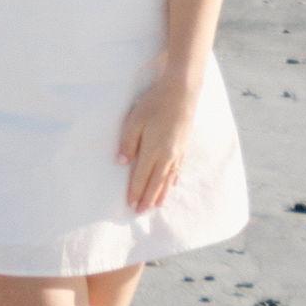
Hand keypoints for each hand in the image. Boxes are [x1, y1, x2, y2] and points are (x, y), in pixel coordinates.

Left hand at [117, 73, 199, 211]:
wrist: (181, 93)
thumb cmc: (154, 104)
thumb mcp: (134, 120)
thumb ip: (128, 142)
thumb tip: (121, 163)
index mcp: (153, 151)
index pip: (141, 177)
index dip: (135, 191)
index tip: (130, 205)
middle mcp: (167, 156)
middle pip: (155, 182)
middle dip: (147, 198)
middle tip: (141, 212)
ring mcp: (177, 152)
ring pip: (168, 179)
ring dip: (161, 193)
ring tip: (155, 206)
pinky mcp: (184, 146)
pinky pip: (178, 169)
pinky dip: (173, 180)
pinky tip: (172, 185)